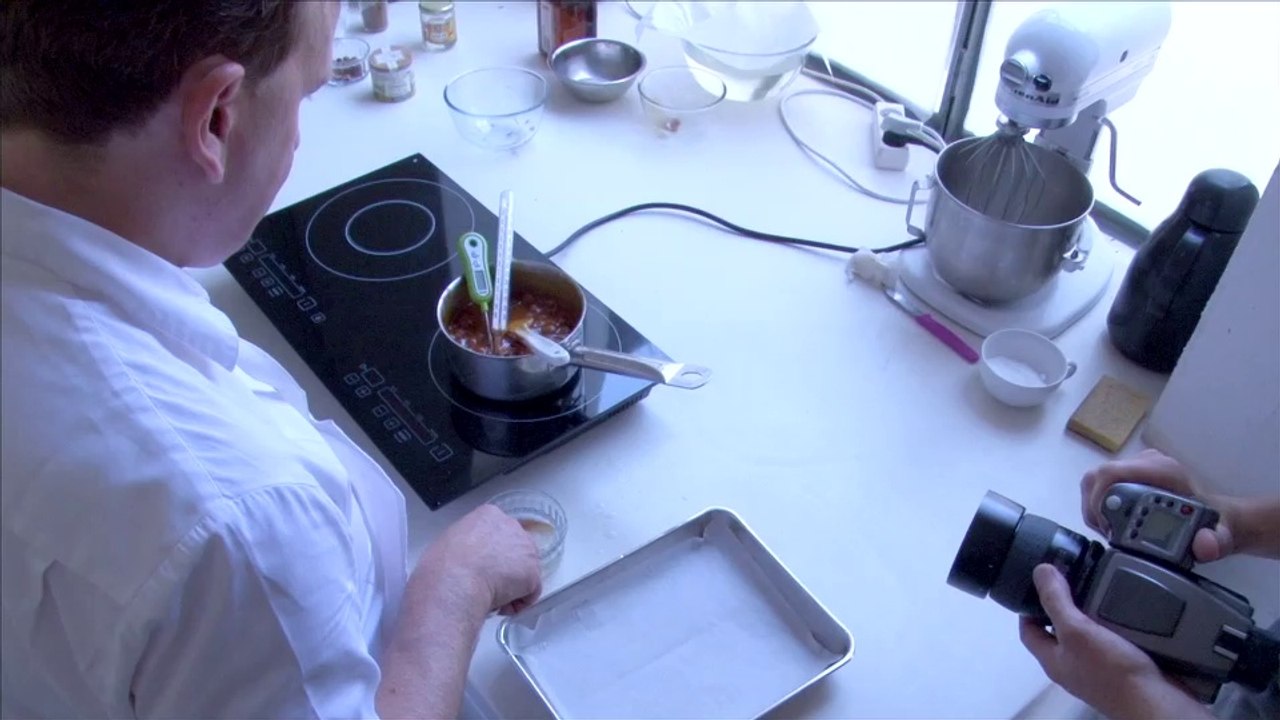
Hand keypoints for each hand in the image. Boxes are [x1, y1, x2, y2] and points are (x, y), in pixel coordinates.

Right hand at [421, 504, 541, 615]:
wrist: (455, 582)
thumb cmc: (443, 564)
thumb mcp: (449, 541)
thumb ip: (467, 543)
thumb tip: (470, 559)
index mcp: (489, 515)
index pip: (498, 533)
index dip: (491, 554)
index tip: (480, 567)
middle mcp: (512, 526)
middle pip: (516, 549)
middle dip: (505, 568)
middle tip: (488, 584)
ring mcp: (526, 549)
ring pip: (525, 570)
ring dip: (511, 586)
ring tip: (491, 598)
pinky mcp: (533, 573)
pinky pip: (530, 592)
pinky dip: (517, 603)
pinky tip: (500, 606)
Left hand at [1020, 565, 1210, 719]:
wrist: (1156, 702)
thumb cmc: (1111, 671)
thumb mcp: (1077, 630)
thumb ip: (1057, 602)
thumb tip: (1040, 571)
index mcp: (1053, 660)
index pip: (1028, 631)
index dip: (1027, 608)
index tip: (1037, 584)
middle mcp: (1071, 666)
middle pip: (1057, 632)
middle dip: (1061, 606)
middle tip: (1070, 580)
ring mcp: (1097, 669)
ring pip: (1086, 635)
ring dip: (1090, 613)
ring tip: (1096, 588)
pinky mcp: (1122, 668)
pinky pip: (1111, 640)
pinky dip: (1113, 624)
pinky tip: (1122, 610)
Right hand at [1080, 449, 1233, 562]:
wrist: (1216, 515)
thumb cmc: (1214, 523)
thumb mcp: (1220, 537)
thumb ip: (1215, 542)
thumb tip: (1203, 545)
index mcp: (1163, 470)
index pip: (1113, 473)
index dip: (1099, 500)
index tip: (1108, 529)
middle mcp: (1146, 462)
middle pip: (1098, 477)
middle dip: (1094, 508)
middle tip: (1106, 533)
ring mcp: (1135, 466)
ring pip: (1095, 481)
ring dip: (1094, 508)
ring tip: (1108, 530)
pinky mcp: (1128, 474)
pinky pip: (1100, 485)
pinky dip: (1099, 507)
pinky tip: (1111, 524)